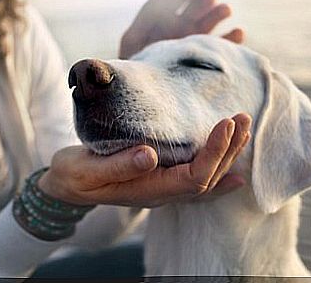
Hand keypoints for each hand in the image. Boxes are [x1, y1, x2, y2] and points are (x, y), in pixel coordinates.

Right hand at [38, 114, 251, 207]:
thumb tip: (149, 154)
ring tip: (243, 129)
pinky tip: (236, 170)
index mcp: (148, 190)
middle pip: (207, 177)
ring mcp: (163, 188)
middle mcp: (162, 192)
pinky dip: (219, 173)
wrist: (67, 185)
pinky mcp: (161, 178)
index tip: (224, 124)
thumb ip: (118, 165)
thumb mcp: (88, 170)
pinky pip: (196, 180)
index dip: (213, 153)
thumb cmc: (75, 175)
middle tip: (242, 118)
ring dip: (227, 154)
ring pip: (206, 177)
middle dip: (228, 149)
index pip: (194, 177)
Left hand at [119, 0, 244, 58]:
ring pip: (215, 20)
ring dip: (221, 11)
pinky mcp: (209, 57)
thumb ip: (148, 13)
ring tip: (224, 10)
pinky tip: (237, 32)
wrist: (142, 95)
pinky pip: (225, 46)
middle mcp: (186, 24)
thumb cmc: (134, 66)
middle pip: (202, 3)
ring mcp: (198, 40)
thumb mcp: (134, 39)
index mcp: (168, 15)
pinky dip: (233, 38)